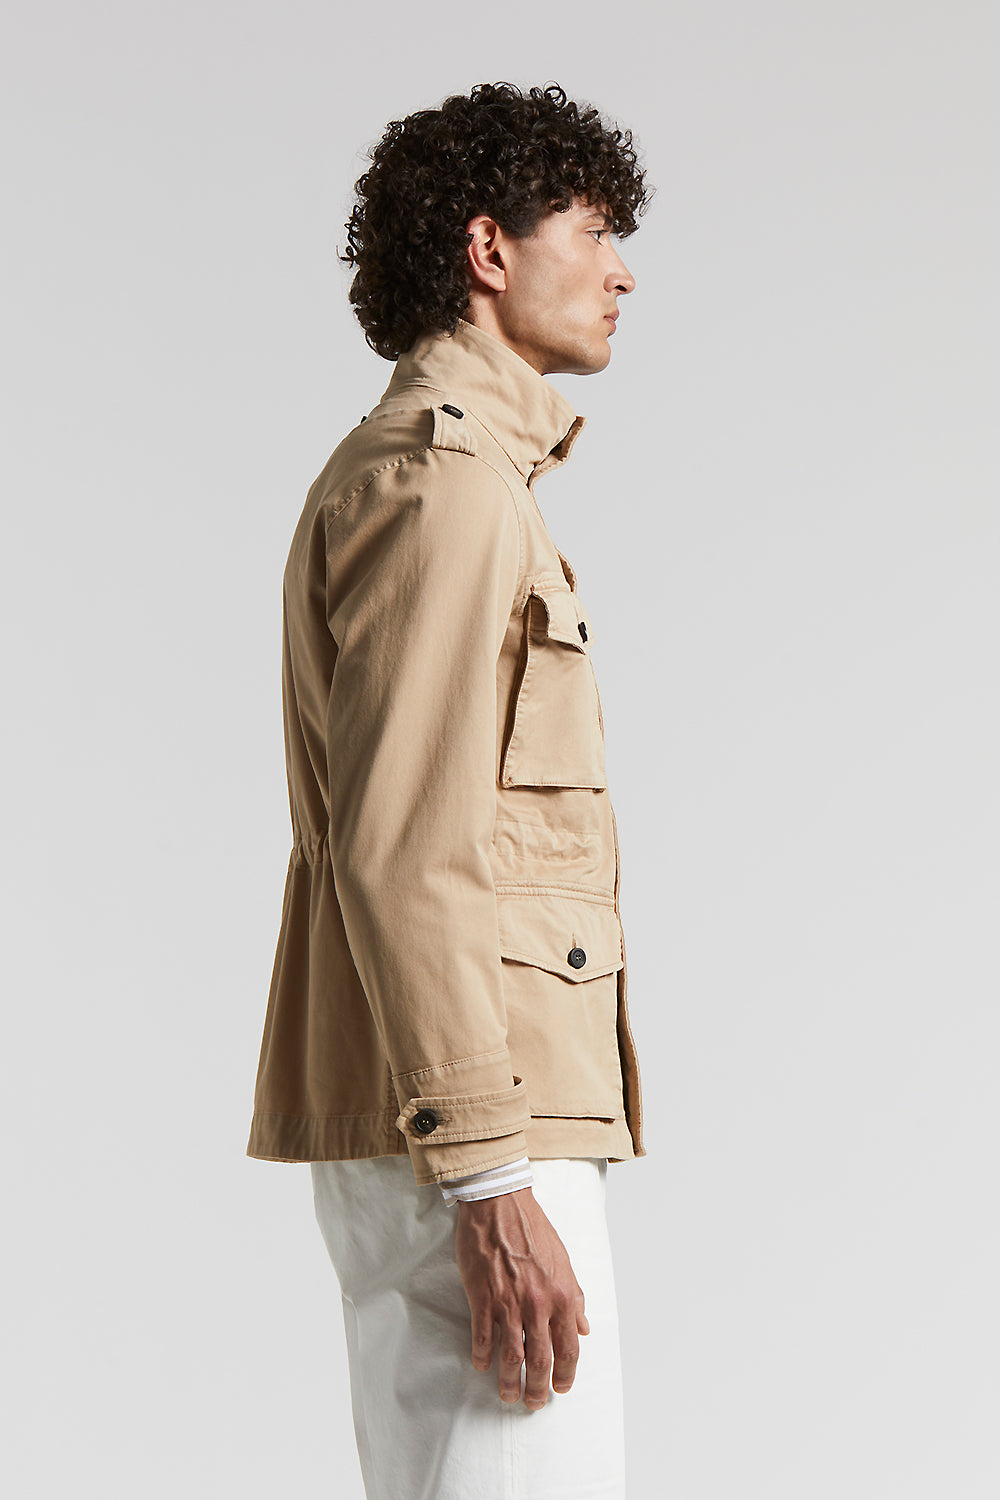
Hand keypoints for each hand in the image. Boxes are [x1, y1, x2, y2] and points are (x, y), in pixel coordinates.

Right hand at [454, 1187, 589, 1410]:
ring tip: (508, 1395)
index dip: (566, 1373)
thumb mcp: (564, 1261)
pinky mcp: (482, 1296)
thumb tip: (583, 1328)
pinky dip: (482, 1356)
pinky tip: (482, 1365)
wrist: (500, 1204)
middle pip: (540, 1360)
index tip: (561, 1387)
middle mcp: (538, 1303)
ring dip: (509, 1381)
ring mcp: (508, 1302)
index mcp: (561, 1295)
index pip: (569, 1347)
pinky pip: (483, 1336)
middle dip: (538, 1388)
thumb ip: (575, 1297)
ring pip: (511, 1355)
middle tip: (534, 1403)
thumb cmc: (533, 1229)